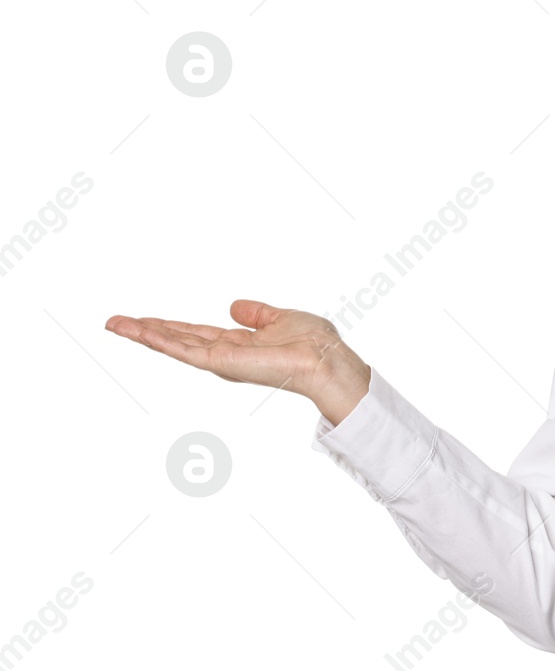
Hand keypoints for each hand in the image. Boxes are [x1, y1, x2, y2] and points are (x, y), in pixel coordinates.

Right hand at [105, 300, 370, 424]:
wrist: (326, 359)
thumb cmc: (313, 343)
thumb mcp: (280, 318)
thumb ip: (256, 314)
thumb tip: (234, 306)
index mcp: (235, 343)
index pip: (193, 333)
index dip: (167, 326)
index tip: (141, 319)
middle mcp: (223, 354)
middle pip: (176, 339)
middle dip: (145, 330)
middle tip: (113, 321)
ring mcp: (220, 361)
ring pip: (173, 345)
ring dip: (143, 334)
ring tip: (115, 324)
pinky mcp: (222, 364)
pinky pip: (185, 351)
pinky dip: (162, 341)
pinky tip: (141, 331)